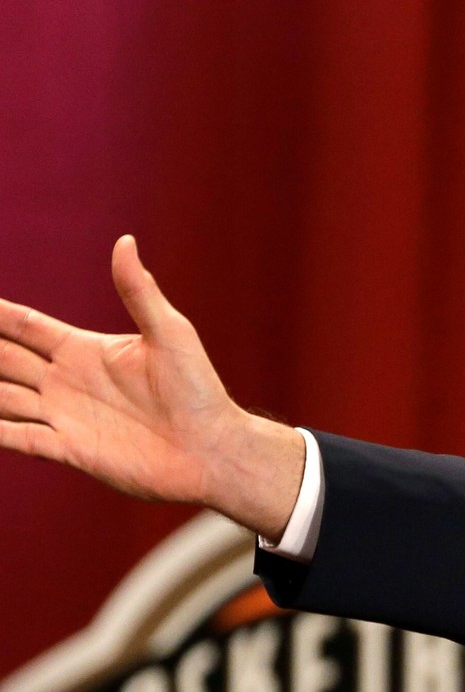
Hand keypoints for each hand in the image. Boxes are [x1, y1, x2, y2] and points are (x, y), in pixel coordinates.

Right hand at [0, 236, 304, 537]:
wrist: (215, 449)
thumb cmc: (200, 391)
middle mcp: (66, 382)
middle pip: (1, 359)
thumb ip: (139, 291)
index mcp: (84, 350)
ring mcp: (64, 416)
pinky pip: (18, 438)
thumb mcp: (170, 333)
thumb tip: (125, 241)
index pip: (23, 325)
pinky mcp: (71, 450)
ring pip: (1, 397)